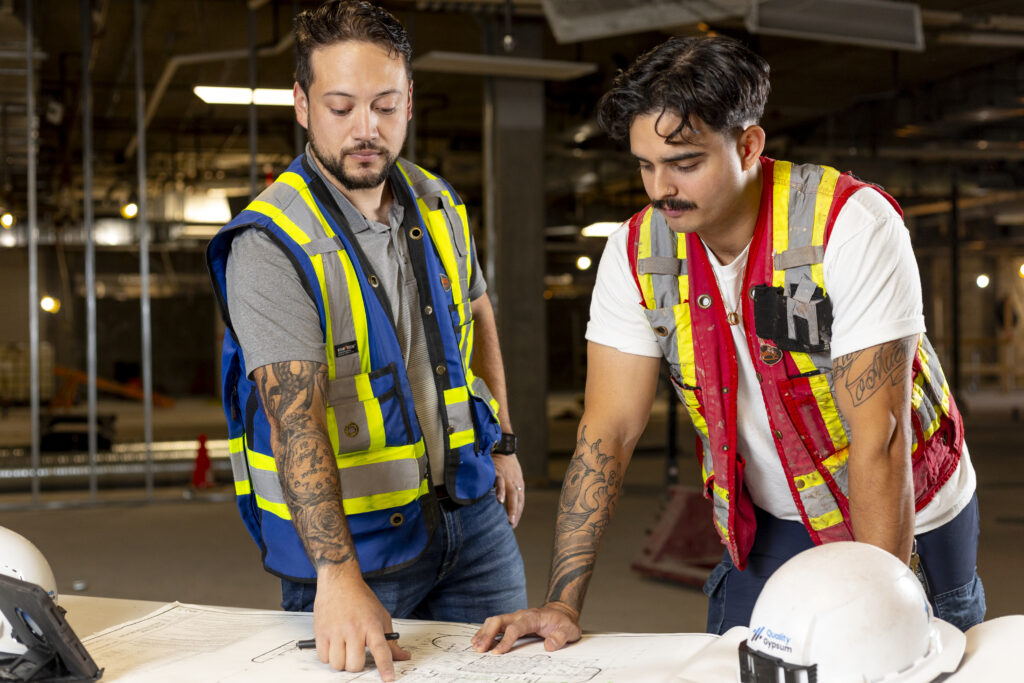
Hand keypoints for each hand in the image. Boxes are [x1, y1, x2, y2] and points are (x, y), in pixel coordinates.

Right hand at [311, 565, 409, 680]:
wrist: (340, 581)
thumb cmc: (361, 599)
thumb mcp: (381, 616)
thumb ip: (391, 640)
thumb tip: (402, 656)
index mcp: (371, 625)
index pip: (380, 649)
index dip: (385, 666)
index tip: (388, 678)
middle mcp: (353, 629)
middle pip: (355, 664)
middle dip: (357, 664)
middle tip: (357, 653)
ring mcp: (336, 631)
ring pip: (338, 664)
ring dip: (342, 662)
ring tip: (344, 648)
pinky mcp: (321, 632)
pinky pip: (324, 658)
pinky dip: (329, 656)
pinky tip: (334, 645)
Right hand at [471, 602, 581, 653]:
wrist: (561, 613)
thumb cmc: (563, 623)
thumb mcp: (569, 631)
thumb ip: (560, 638)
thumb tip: (549, 646)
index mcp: (533, 618)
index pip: (516, 628)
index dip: (505, 641)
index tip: (497, 653)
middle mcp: (520, 615)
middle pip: (499, 621)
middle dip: (487, 634)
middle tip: (479, 649)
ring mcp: (514, 617)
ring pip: (494, 621)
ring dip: (483, 633)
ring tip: (475, 646)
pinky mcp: (511, 622)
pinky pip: (495, 624)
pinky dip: (485, 632)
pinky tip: (478, 640)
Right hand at [493, 452, 524, 526]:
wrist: (502, 446)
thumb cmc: (505, 464)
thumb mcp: (510, 476)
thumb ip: (508, 488)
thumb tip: (503, 503)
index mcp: (519, 484)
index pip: (520, 501)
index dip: (517, 512)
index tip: (513, 524)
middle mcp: (515, 482)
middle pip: (517, 499)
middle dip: (515, 512)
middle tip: (512, 524)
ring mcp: (507, 477)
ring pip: (511, 493)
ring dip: (511, 506)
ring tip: (510, 518)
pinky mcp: (498, 471)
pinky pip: (500, 483)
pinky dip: (500, 491)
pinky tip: (500, 500)